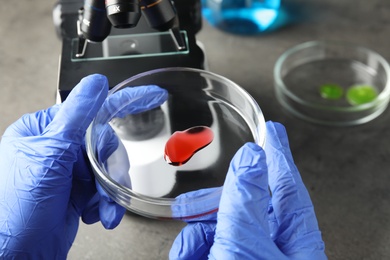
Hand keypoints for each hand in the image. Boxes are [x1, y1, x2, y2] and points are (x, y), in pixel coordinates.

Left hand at [0, 74, 167, 258]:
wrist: (17, 253)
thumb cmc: (17, 207)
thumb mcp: (50, 155)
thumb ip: (76, 117)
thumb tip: (95, 84)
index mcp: (46, 130)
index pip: (91, 108)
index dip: (125, 101)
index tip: (152, 95)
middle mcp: (58, 148)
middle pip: (104, 144)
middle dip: (110, 168)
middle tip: (108, 184)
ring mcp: (69, 170)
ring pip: (108, 168)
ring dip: (109, 191)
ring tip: (103, 208)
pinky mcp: (78, 191)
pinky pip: (105, 188)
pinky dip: (105, 203)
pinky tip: (96, 214)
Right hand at [169, 121, 326, 259]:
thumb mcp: (246, 244)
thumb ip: (246, 202)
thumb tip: (251, 159)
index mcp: (296, 241)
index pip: (288, 184)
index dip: (278, 153)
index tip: (273, 130)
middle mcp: (277, 249)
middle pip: (247, 206)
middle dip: (214, 203)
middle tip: (196, 197)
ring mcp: (254, 258)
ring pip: (223, 230)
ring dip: (197, 234)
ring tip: (186, 246)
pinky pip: (211, 249)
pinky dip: (194, 249)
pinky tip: (186, 254)